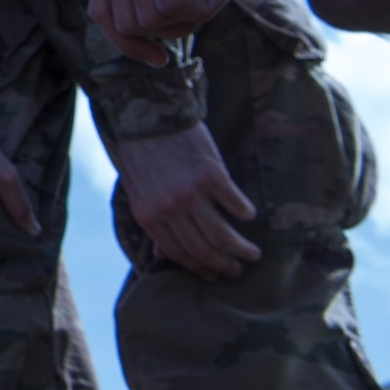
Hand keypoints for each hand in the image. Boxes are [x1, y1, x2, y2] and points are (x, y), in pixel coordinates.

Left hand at [111, 123, 258, 278]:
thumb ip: (153, 223)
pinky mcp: (211, 176)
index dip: (199, 268)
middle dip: (223, 265)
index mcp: (148, 215)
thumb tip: (162, 257)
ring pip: (222, 235)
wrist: (148, 114)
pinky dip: (245, 213)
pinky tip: (248, 215)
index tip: (215, 275)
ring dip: (240, 249)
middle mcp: (169, 209)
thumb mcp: (137, 190)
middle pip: (203, 249)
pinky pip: (235, 205)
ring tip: (252, 254)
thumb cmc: (142, 153)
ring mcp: (190, 193)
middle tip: (238, 269)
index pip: (178, 254)